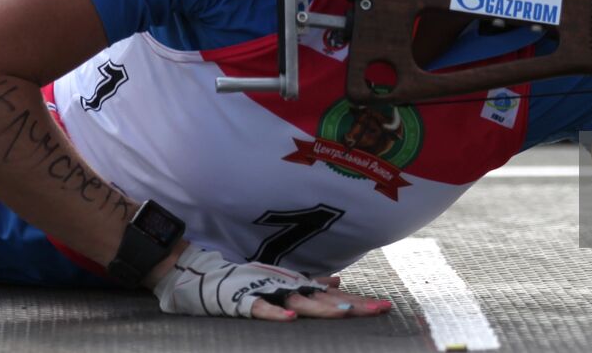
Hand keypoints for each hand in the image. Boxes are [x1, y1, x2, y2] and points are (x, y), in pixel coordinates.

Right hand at [152, 244, 392, 319]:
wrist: (205, 274)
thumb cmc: (248, 280)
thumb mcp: (284, 281)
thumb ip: (311, 284)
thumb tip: (338, 283)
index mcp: (298, 286)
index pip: (335, 297)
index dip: (359, 302)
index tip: (386, 307)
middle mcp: (288, 288)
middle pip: (326, 300)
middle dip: (353, 305)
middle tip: (381, 309)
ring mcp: (268, 292)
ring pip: (300, 302)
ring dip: (323, 307)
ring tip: (346, 313)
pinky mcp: (245, 299)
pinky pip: (261, 307)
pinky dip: (275, 311)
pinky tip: (290, 318)